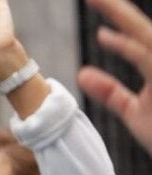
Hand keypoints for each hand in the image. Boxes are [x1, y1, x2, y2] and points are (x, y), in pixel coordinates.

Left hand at [78, 0, 151, 154]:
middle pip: (142, 29)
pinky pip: (148, 58)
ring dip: (121, 18)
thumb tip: (82, 73)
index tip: (93, 1)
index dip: (117, 18)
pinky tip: (106, 35)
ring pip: (146, 36)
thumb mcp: (136, 112)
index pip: (137, 35)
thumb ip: (111, 92)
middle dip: (117, 10)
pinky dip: (128, 47)